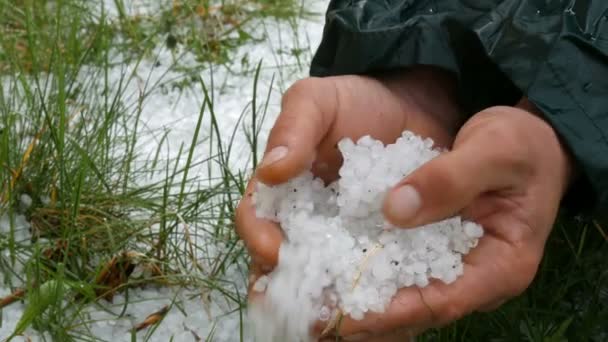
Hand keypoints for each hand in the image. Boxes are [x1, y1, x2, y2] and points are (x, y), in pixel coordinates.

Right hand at [235, 66, 461, 298]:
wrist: (414, 108)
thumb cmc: (360, 101)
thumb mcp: (318, 101)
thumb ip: (291, 128)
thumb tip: (269, 171)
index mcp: (280, 190)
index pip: (255, 221)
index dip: (259, 239)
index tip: (276, 252)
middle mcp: (304, 221)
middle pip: (282, 265)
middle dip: (288, 290)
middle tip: (304, 311)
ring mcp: (340, 238)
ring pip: (322, 280)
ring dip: (326, 305)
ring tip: (342, 323)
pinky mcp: (375, 249)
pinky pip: (365, 280)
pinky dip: (367, 299)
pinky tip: (381, 314)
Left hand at [321, 101, 573, 340]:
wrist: (530, 139)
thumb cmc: (522, 144)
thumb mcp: (495, 150)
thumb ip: (449, 179)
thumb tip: (394, 210)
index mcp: (503, 264)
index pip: (441, 300)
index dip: (390, 312)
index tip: (343, 315)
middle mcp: (476, 278)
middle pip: (416, 310)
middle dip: (364, 316)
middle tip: (312, 317)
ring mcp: (455, 268)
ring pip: (403, 296)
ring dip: (360, 301)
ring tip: (311, 303)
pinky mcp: (435, 251)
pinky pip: (399, 271)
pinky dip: (366, 274)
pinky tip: (329, 271)